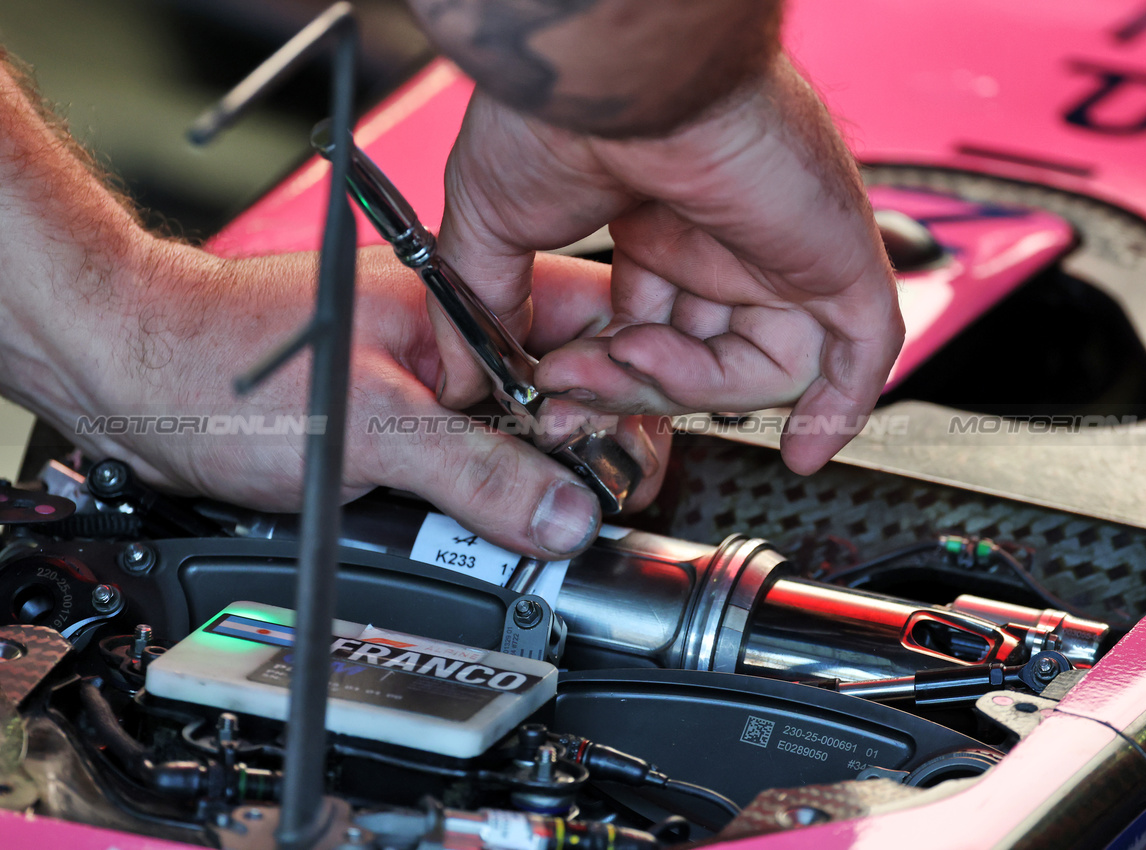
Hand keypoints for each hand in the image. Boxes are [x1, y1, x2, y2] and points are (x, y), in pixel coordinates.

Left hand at [10, 238, 666, 557]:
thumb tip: (567, 516)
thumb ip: (476, 472)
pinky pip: (480, 464)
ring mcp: (440, 383)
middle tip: (584, 501)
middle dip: (590, 448)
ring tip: (538, 520)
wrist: (139, 384)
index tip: (620, 454)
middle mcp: (464, 336)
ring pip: (529, 434)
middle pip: (574, 388)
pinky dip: (493, 499)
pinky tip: (489, 525)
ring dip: (540, 482)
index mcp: (469, 297)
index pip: (596, 326)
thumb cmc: (227, 370)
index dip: (626, 389)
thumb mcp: (369, 424)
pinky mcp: (413, 427)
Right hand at [431, 56, 903, 474]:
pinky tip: (804, 450)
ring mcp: (779, 250)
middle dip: (634, 387)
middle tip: (578, 389)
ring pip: (758, 367)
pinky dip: (837, 405)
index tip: (560, 396)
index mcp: (656, 225)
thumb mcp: (495, 221)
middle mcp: (721, 238)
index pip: (649, 332)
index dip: (608, 376)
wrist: (617, 70)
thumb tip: (462, 370)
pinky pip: (859, 348)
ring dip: (689, 390)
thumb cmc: (560, 113)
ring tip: (632, 361)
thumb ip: (488, 301)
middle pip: (700, 357)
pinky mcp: (832, 257)